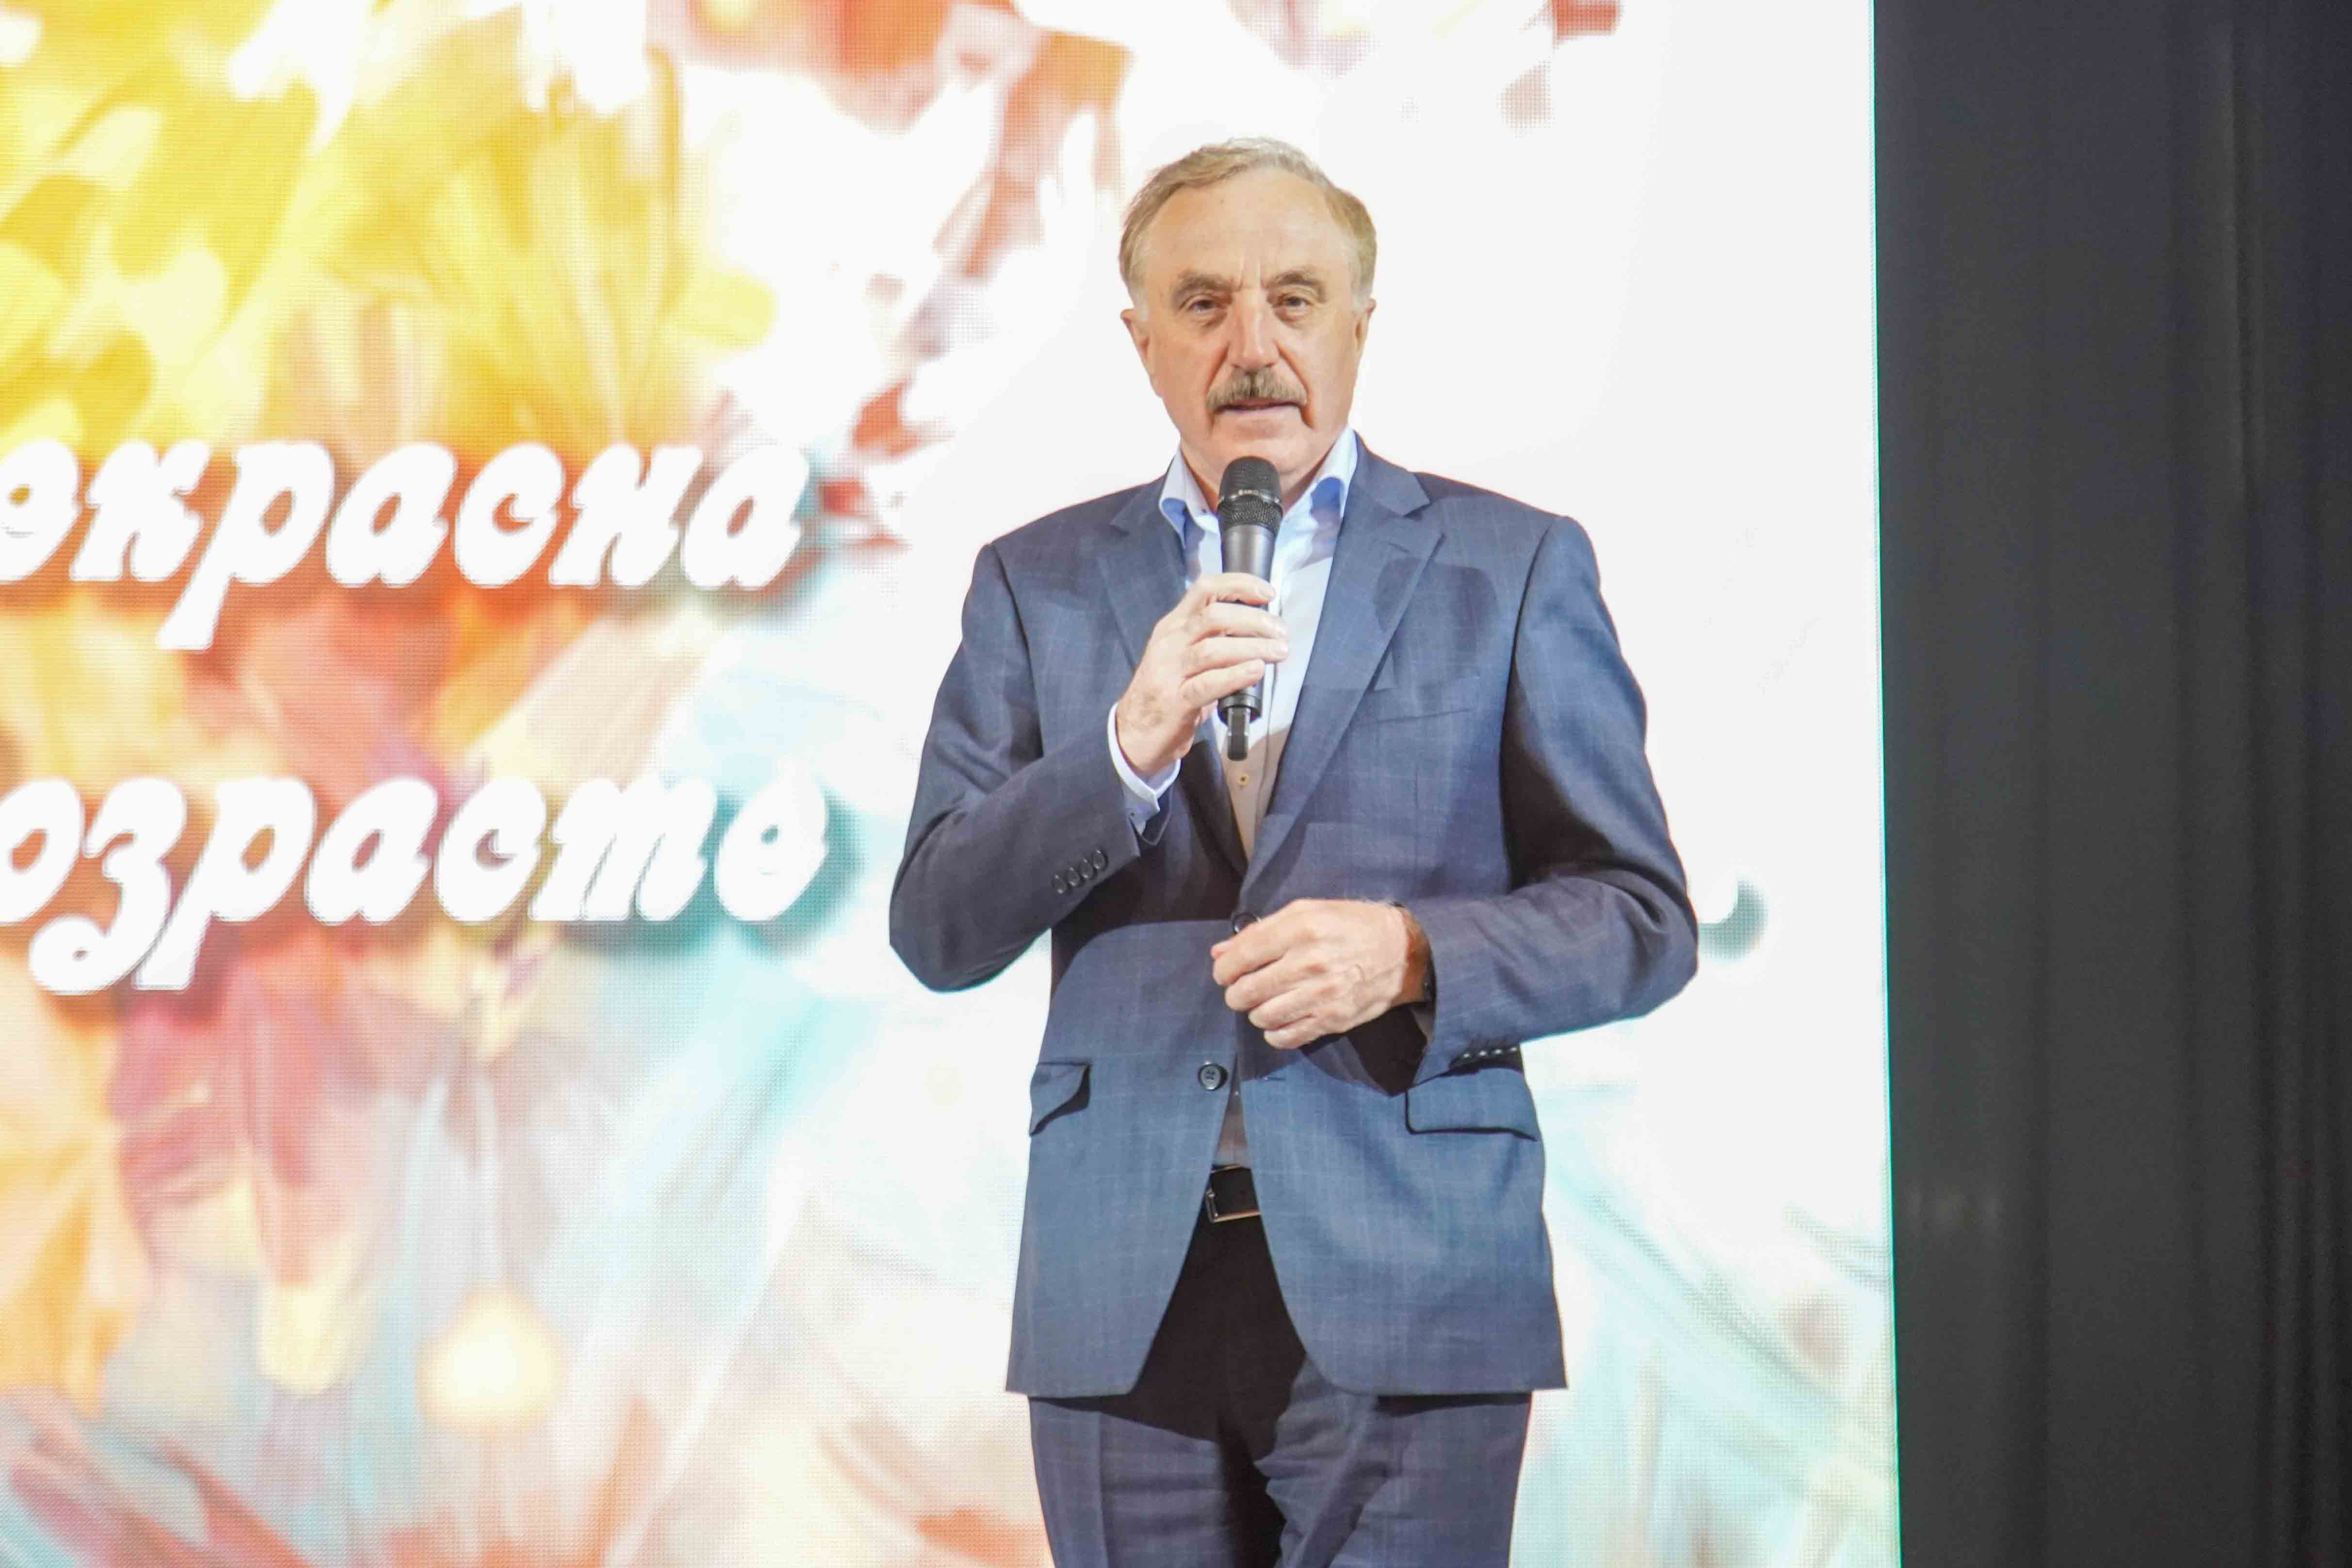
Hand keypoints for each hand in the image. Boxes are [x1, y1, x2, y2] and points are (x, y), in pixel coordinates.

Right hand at [1113, 572, 1286, 778]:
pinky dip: (1236, 675)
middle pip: (1214, 616)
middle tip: (1280, 632)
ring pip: (1213, 648)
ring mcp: (1169, 671)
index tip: (1267, 593)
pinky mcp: (1174, 701)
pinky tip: (1256, 671)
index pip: (1205, 589)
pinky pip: (1208, 684)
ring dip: (1252, 647)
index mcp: (1173, 627)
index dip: (1239, 585)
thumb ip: (1214, 641)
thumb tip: (1259, 632)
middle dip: (1254, 620)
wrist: (1132, 735)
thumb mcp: (1184, 657)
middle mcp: (1169, 643)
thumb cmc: (1166, 695)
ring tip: (1278, 651)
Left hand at [1210, 898, 1430, 1049]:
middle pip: (1246, 991)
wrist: (1402, 951)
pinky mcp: (1332, 1019)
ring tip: (1265, 1002)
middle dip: (1236, 993)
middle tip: (1242, 990)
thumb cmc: (1351, 925)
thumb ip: (1261, 931)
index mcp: (1300, 928)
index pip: (1242, 956)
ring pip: (1262, 1017)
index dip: (1224, 969)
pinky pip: (1286, 1037)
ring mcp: (1321, 994)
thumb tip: (1219, 952)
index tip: (1225, 973)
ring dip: (1255, 1012)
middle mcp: (1309, 962)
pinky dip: (1274, 1032)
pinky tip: (1280, 1020)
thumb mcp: (1307, 912)